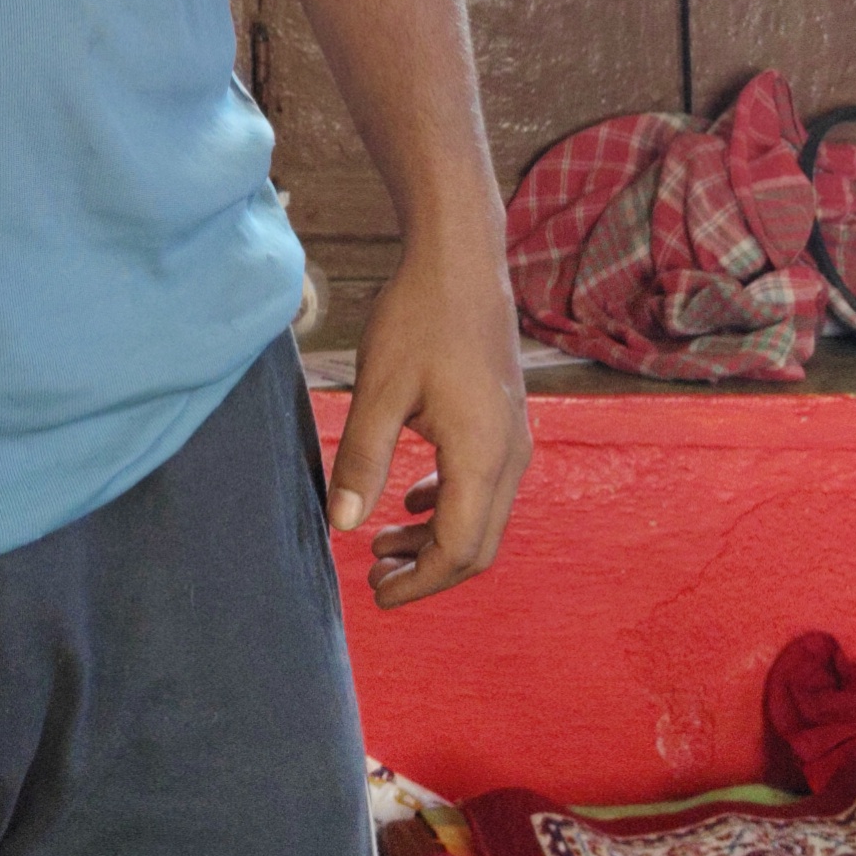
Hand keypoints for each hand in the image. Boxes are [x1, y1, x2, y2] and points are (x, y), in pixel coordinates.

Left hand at [328, 235, 530, 609]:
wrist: (462, 259)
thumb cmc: (419, 317)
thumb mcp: (379, 388)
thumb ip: (361, 460)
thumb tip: (341, 526)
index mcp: (483, 454)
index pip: (459, 548)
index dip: (419, 583)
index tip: (376, 596)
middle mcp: (510, 455)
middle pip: (479, 545)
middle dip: (428, 572)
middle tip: (375, 580)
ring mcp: (513, 438)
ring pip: (482, 516)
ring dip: (434, 540)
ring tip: (380, 546)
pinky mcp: (503, 421)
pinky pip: (483, 485)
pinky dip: (446, 505)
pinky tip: (407, 501)